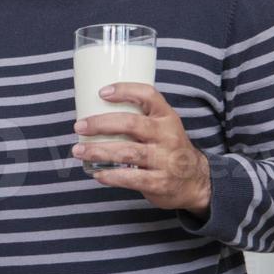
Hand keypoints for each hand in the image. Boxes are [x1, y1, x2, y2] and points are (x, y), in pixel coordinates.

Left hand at [72, 83, 212, 214]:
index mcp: (166, 117)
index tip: (102, 92)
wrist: (195, 181)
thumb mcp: (162, 128)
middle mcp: (167, 136)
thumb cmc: (168, 149)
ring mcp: (165, 160)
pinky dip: (112, 176)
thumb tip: (94, 113)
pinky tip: (97, 173)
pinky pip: (132, 179)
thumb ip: (139, 119)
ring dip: (99, 151)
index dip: (125, 91)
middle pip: (131, 124)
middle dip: (101, 124)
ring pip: (128, 152)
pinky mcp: (160, 182)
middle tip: (79, 126)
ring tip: (79, 151)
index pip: (148, 95)